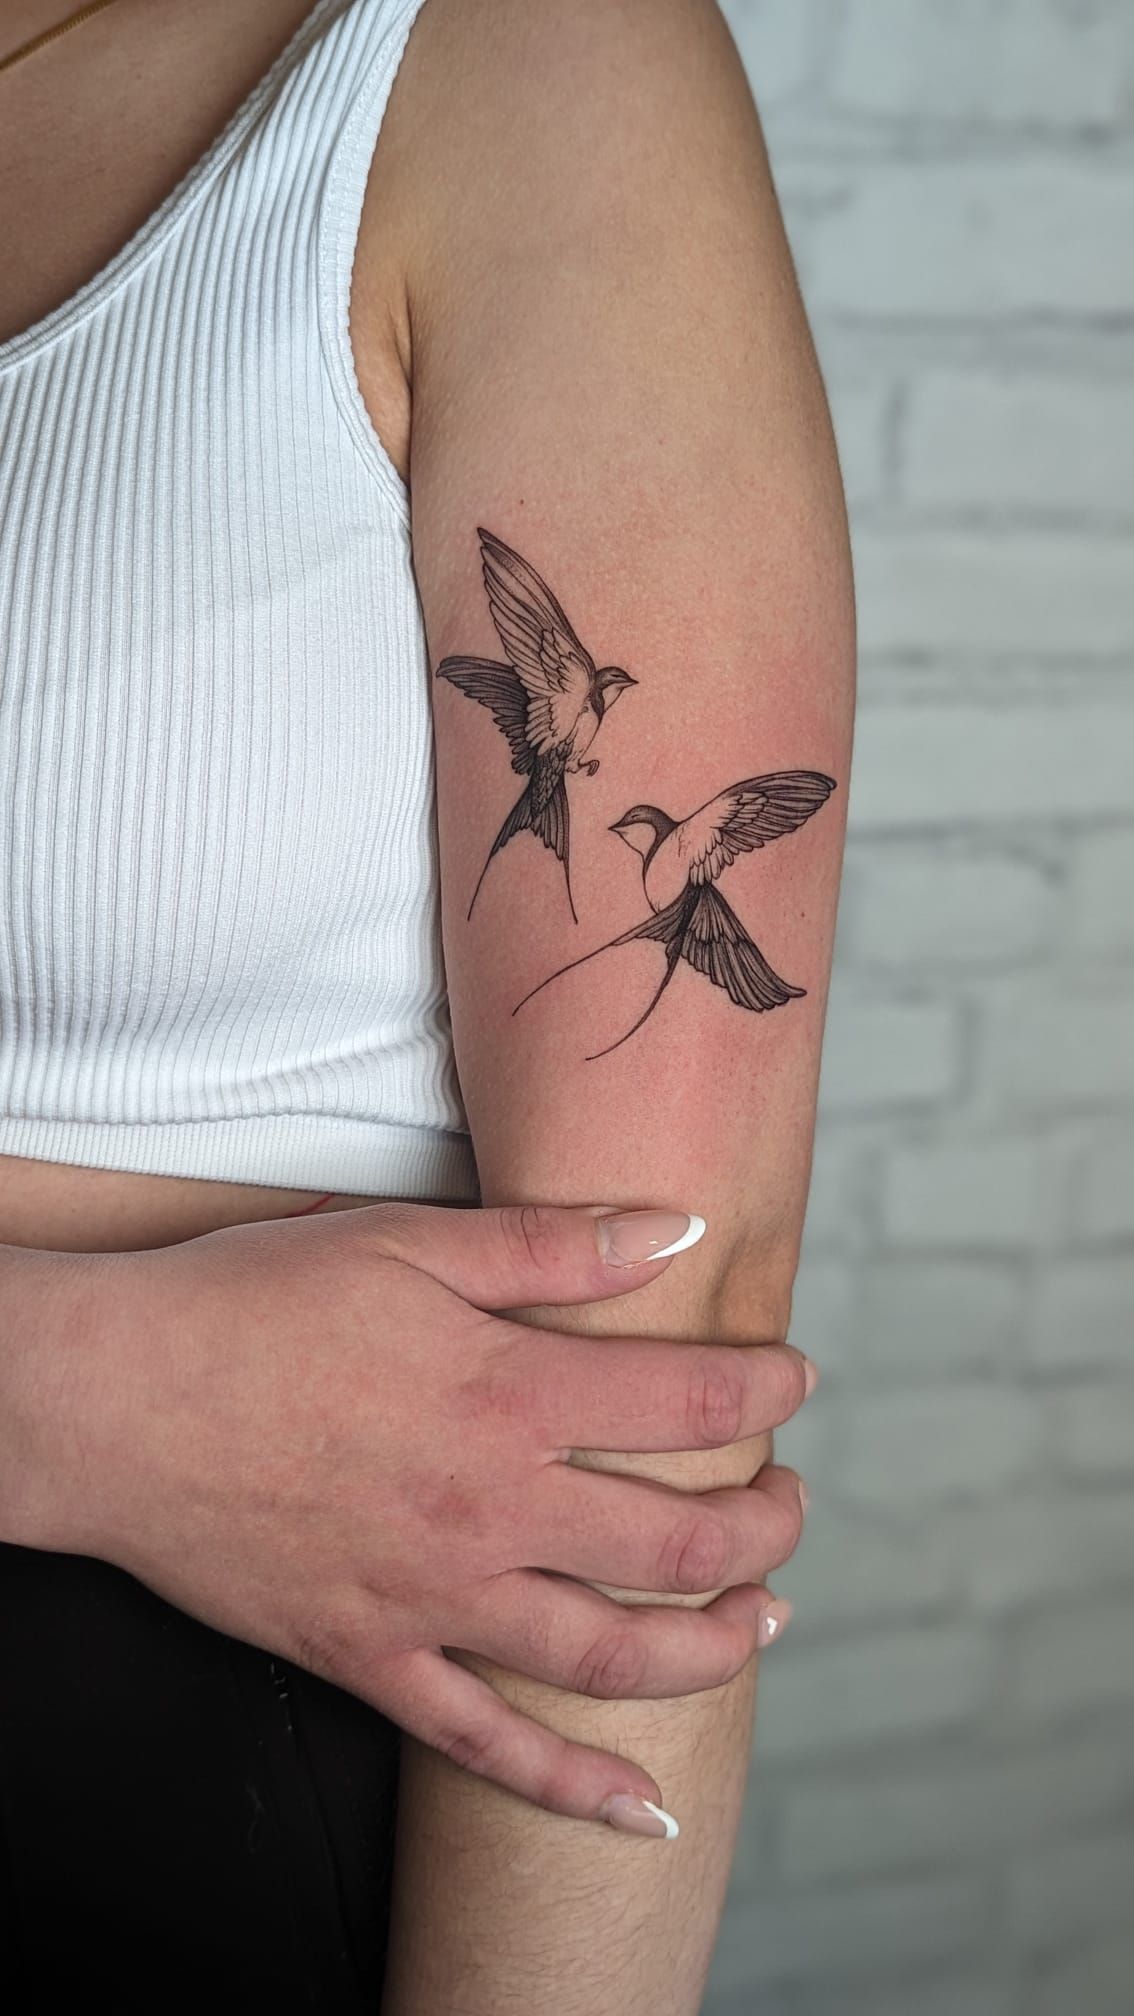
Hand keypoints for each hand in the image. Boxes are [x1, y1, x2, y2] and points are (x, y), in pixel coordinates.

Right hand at [42, 1202, 810, 1828]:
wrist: (114, 1403)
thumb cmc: (250, 1308)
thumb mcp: (408, 1243)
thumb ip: (551, 1244)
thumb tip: (674, 1228)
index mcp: (508, 1395)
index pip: (686, 1409)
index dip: (765, 1394)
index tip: (797, 1379)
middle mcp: (491, 1510)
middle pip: (678, 1544)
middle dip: (764, 1527)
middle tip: (791, 1504)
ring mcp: (435, 1601)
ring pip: (612, 1656)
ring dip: (713, 1648)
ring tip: (764, 1621)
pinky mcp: (374, 1658)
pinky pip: (487, 1748)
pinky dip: (573, 1789)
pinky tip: (643, 1810)